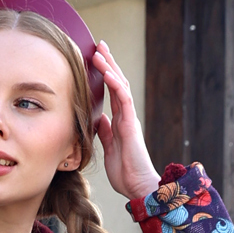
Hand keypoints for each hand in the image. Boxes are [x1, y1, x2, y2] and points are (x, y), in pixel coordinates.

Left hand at [92, 40, 159, 204]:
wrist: (137, 187)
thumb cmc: (125, 172)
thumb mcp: (109, 149)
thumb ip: (105, 132)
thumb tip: (99, 119)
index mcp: (120, 121)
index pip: (112, 92)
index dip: (105, 75)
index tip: (96, 59)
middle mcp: (126, 116)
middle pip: (117, 83)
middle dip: (108, 63)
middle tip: (99, 45)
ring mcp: (129, 119)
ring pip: (120, 86)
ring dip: (110, 68)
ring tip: (99, 52)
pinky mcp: (131, 125)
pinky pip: (124, 100)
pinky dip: (115, 85)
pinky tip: (107, 73)